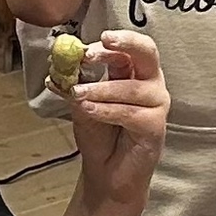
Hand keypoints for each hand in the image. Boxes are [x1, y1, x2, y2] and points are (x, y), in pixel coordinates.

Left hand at [67, 32, 169, 209]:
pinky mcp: (156, 126)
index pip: (129, 48)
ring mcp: (157, 104)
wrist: (106, 172)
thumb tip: (58, 65)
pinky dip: (105, 110)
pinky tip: (87, 111)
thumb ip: (75, 84)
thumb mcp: (82, 104)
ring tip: (77, 94)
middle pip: (147, 53)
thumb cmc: (100, 135)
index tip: (86, 47)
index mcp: (135, 72)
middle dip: (125, 45)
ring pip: (129, 88)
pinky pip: (129, 112)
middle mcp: (151, 84)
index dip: (111, 43)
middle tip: (99, 46)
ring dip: (100, 89)